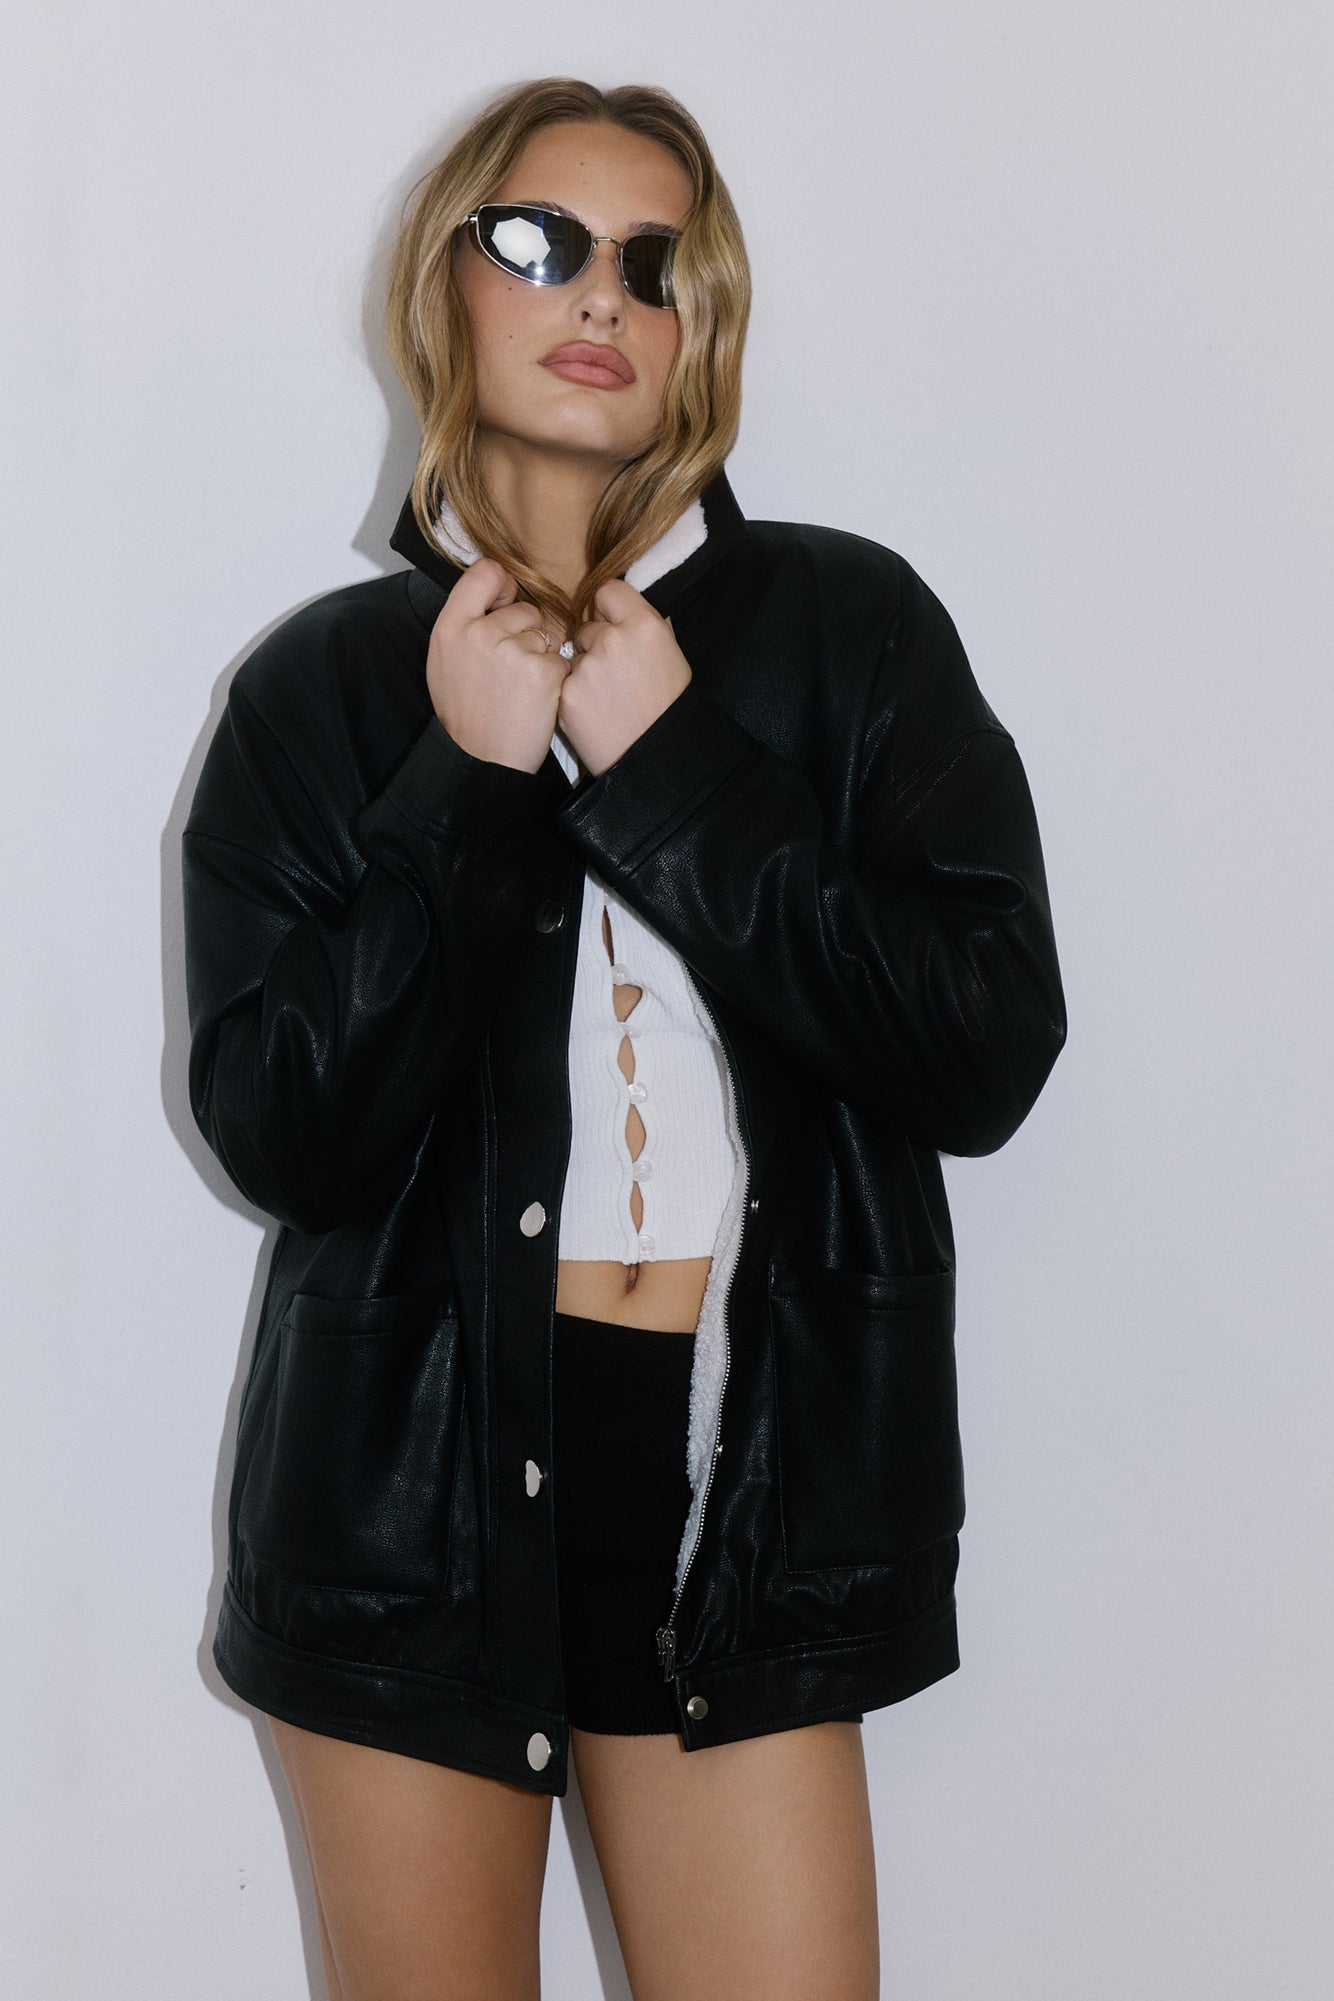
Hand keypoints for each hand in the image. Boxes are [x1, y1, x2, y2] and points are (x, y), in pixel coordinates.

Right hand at [425, 559, 569, 774]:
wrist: (482, 761)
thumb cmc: (465, 712)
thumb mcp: (445, 661)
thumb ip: (465, 622)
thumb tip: (497, 589)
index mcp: (450, 628)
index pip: (485, 573)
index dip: (503, 583)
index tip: (507, 600)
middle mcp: (479, 634)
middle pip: (524, 609)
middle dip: (525, 634)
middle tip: (508, 672)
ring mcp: (513, 652)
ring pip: (545, 636)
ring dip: (541, 659)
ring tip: (520, 690)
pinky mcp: (543, 673)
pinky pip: (561, 660)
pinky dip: (555, 680)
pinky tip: (536, 701)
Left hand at [557, 580, 691, 777]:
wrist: (656, 757)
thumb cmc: (667, 705)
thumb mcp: (669, 653)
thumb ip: (639, 625)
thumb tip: (612, 608)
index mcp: (644, 625)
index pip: (608, 591)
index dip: (608, 609)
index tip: (611, 624)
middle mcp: (613, 639)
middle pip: (587, 627)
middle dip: (595, 646)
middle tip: (616, 676)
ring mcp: (587, 667)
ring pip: (574, 656)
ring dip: (584, 672)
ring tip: (608, 699)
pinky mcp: (568, 693)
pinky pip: (564, 682)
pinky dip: (574, 695)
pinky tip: (595, 713)